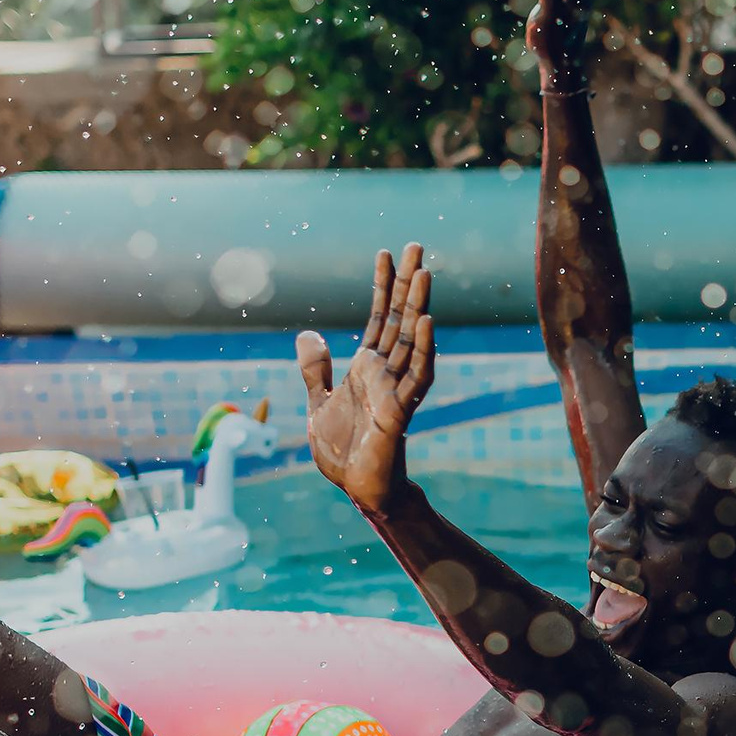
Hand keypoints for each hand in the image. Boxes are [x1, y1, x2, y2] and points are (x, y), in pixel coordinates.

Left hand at [299, 246, 434, 513]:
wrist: (356, 489)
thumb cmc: (343, 451)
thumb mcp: (318, 402)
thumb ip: (316, 369)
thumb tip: (309, 334)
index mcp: (367, 368)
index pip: (379, 318)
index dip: (382, 286)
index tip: (386, 254)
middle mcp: (385, 372)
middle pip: (400, 319)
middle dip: (407, 283)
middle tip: (417, 246)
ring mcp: (396, 390)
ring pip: (411, 340)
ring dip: (418, 306)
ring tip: (424, 272)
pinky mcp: (400, 411)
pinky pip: (416, 377)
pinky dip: (423, 349)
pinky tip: (426, 322)